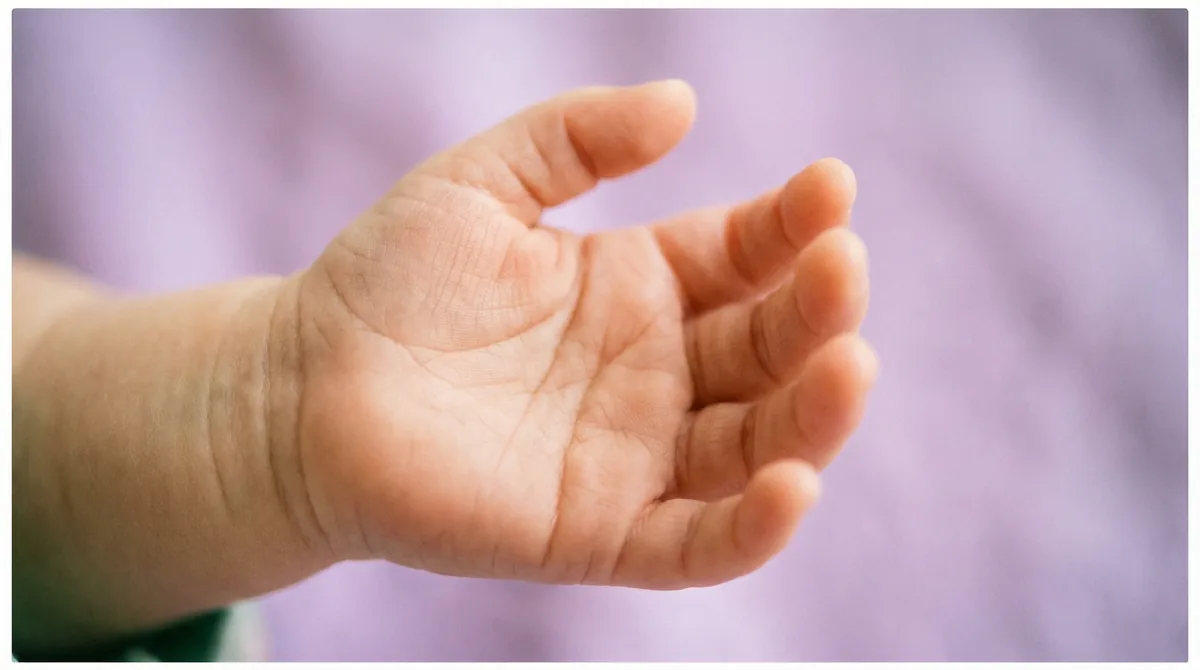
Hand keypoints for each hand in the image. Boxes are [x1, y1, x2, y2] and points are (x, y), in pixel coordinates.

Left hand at [275, 80, 875, 588]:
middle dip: (817, 310)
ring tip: (848, 364)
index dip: (795, 223)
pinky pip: (696, 543)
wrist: (299, 389)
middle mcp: (656, 373)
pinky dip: (752, 527)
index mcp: (641, 286)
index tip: (830, 186)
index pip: (747, 257)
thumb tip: (683, 102)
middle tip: (839, 266)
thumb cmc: (387, 282)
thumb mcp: (482, 181)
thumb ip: (576, 136)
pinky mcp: (600, 533)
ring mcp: (634, 457)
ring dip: (814, 414)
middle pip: (770, 350)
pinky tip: (793, 484)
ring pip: (755, 446)